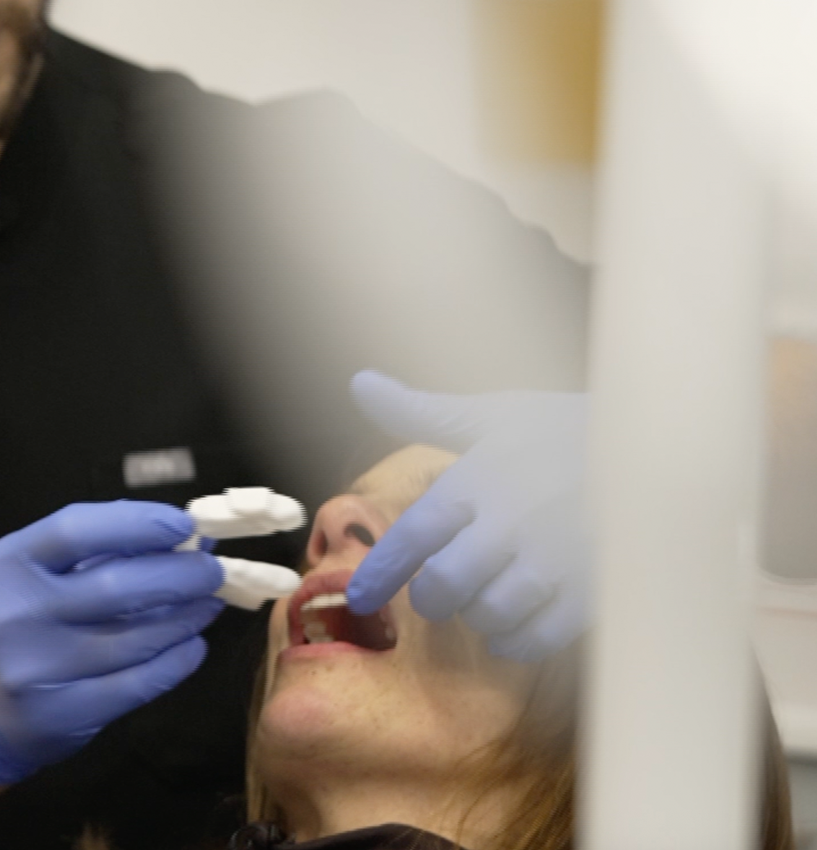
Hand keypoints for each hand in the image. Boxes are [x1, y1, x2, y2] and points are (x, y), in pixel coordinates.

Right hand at [0, 501, 225, 784]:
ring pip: (135, 639)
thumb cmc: (25, 621)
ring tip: (209, 603)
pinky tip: (194, 645)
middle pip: (115, 586)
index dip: (137, 523)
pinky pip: (137, 684)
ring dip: (185, 617)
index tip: (184, 524)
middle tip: (211, 569)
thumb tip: (184, 536)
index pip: (76, 529)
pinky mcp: (63, 714)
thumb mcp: (39, 574)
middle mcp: (16, 614)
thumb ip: (101, 552)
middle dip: (177, 575)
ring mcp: (37, 670)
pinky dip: (176, 662)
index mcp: (8, 563)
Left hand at [345, 371, 589, 660]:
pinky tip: (515, 627)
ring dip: (476, 615)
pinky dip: (516, 640)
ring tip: (483, 600)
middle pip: (444, 583)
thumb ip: (422, 411)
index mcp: (481, 477)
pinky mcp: (594, 590)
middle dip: (432, 596)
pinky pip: (538, 637)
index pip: (414, 534)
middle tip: (438, 592)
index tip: (359, 595)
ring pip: (488, 613)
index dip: (381, 570)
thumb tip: (361, 384)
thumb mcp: (495, 414)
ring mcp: (555, 559)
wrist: (664, 445)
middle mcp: (512, 521)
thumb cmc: (570, 429)